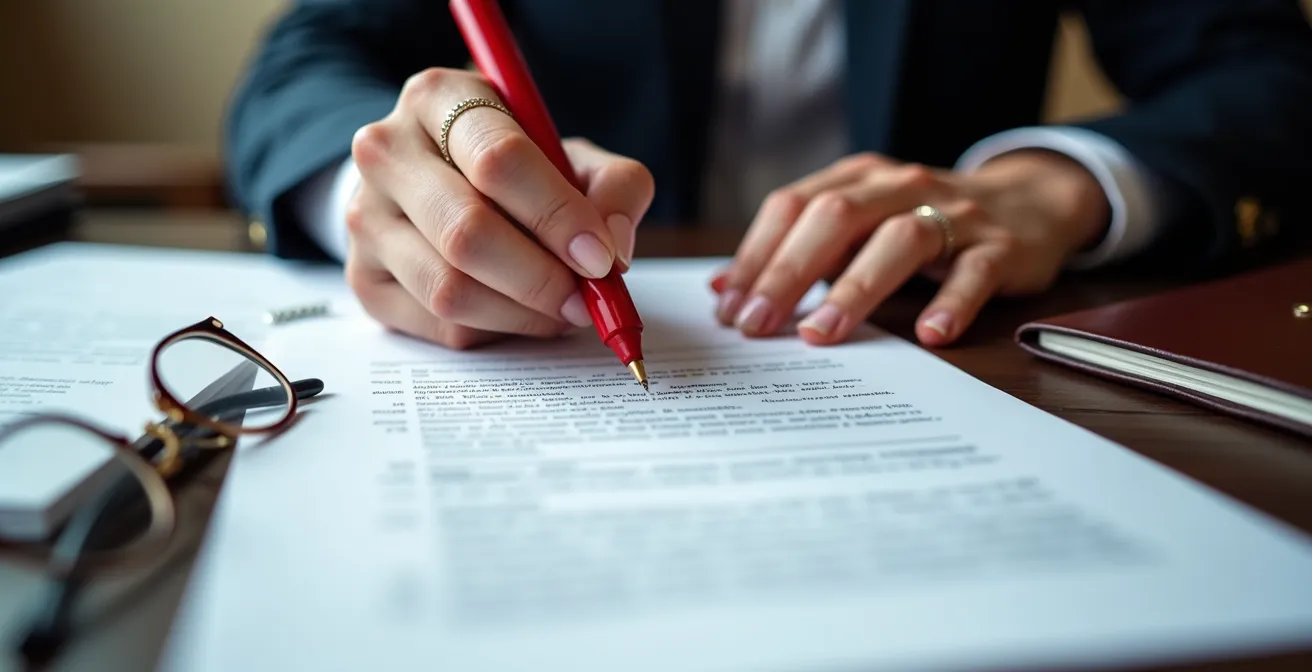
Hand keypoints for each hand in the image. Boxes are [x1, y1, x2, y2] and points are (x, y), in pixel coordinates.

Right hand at [344, 68, 654, 348]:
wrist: (431, 184)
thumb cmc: (512, 169)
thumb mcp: (569, 155)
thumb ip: (614, 186)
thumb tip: (614, 247)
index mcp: (438, 99)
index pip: (497, 159)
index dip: (557, 215)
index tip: (600, 257)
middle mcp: (386, 152)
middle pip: (467, 231)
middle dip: (541, 277)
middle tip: (585, 299)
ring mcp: (365, 218)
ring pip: (449, 289)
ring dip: (522, 313)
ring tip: (562, 309)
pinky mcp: (364, 279)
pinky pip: (439, 325)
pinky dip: (496, 331)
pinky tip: (521, 313)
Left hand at [711, 150, 1109, 345]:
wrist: (1029, 201)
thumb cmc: (922, 223)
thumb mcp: (858, 227)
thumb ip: (796, 253)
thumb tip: (723, 291)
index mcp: (856, 179)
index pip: (793, 207)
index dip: (756, 255)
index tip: (727, 308)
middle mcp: (900, 187)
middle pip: (835, 216)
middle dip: (788, 272)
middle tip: (756, 325)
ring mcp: (954, 214)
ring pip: (899, 240)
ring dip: (855, 289)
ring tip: (821, 335)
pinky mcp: (1002, 246)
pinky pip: (974, 272)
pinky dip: (951, 302)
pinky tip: (929, 334)